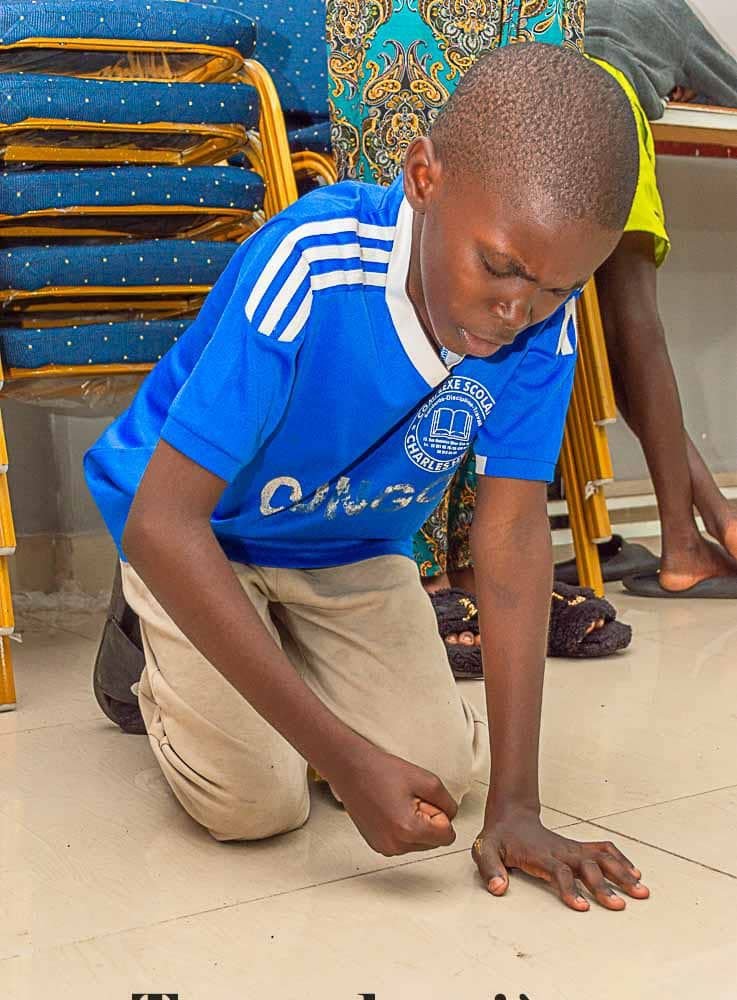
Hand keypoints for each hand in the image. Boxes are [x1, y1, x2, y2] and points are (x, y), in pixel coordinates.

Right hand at [329, 746, 457, 856]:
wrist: (351, 769)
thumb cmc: (382, 771)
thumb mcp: (426, 780)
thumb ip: (448, 803)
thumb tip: (451, 817)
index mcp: (408, 830)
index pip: (447, 836)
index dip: (440, 815)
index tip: (424, 800)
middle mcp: (395, 845)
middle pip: (434, 842)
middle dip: (429, 822)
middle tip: (410, 799)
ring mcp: (384, 848)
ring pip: (419, 844)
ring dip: (416, 826)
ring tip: (398, 803)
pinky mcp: (377, 846)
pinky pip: (404, 843)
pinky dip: (403, 829)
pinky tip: (390, 810)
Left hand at [472, 806, 649, 910]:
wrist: (510, 816)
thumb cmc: (499, 838)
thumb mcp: (483, 851)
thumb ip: (490, 869)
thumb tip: (499, 888)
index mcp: (540, 855)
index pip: (559, 872)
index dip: (570, 889)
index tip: (583, 907)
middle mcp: (560, 851)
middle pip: (587, 866)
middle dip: (604, 886)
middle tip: (620, 905)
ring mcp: (571, 848)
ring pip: (601, 857)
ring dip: (621, 872)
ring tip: (641, 890)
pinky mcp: (577, 847)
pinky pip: (603, 849)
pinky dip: (620, 859)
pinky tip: (634, 873)